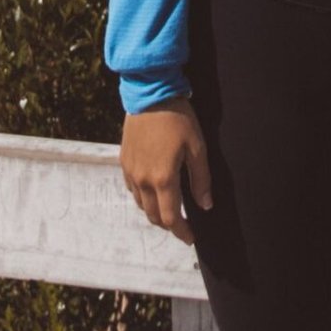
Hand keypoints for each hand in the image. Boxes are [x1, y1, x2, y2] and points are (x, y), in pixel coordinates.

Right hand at [120, 96, 212, 243]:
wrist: (149, 93)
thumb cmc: (177, 118)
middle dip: (169, 224)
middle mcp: (143, 180)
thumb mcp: (197, 147)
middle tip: (182, 225)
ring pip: (141, 205)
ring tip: (169, 209)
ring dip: (155, 212)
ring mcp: (131, 171)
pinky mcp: (123, 161)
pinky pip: (132, 189)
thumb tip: (206, 205)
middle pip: (153, 216)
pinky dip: (143, 197)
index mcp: (163, 179)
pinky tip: (153, 190)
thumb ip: (201, 179)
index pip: (171, 218)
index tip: (191, 238)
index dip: (181, 231)